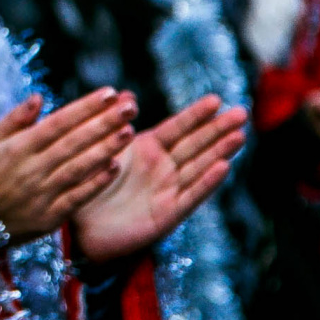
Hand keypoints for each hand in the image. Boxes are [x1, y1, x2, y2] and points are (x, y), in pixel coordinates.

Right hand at [0, 88, 135, 241]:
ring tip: (129, 131)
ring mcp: (43, 193)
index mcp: (19, 147)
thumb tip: (38, 97)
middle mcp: (33, 168)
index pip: (58, 122)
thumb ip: (14, 119)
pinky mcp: (50, 216)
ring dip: (105, 149)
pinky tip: (115, 168)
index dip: (84, 107)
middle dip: (104, 122)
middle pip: (74, 142)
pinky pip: (76, 198)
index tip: (109, 92)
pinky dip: (95, 184)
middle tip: (130, 106)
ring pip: (79, 167)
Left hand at [74, 95, 248, 261]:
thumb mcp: (103, 150)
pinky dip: (206, 183)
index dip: (196, 115)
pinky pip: (190, 196)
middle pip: (195, 145)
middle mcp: (163, 168)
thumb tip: (127, 93)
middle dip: (218, 130)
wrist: (78, 226)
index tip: (216, 100)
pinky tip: (223, 167)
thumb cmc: (88, 185)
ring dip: (219, 152)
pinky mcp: (167, 215)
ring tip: (239, 135)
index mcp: (148, 149)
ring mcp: (167, 191)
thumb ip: (117, 124)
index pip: (177, 128)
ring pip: (199, 168)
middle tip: (241, 113)